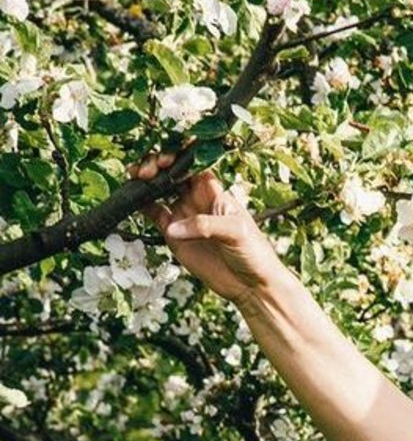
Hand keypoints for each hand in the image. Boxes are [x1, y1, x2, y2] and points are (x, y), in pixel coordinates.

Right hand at [132, 154, 287, 303]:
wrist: (250, 283)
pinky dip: (140, 204)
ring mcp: (184, 215)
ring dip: (145, 181)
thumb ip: (205, 225)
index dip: (177, 157)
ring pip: (158, 190)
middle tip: (146, 172)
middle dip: (156, 165)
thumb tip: (173, 227)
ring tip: (135, 178)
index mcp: (215, 191)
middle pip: (171, 173)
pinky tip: (132, 199)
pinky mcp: (173, 234)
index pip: (193, 164)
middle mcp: (197, 199)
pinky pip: (153, 213)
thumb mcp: (236, 232)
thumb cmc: (253, 252)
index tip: (165, 160)